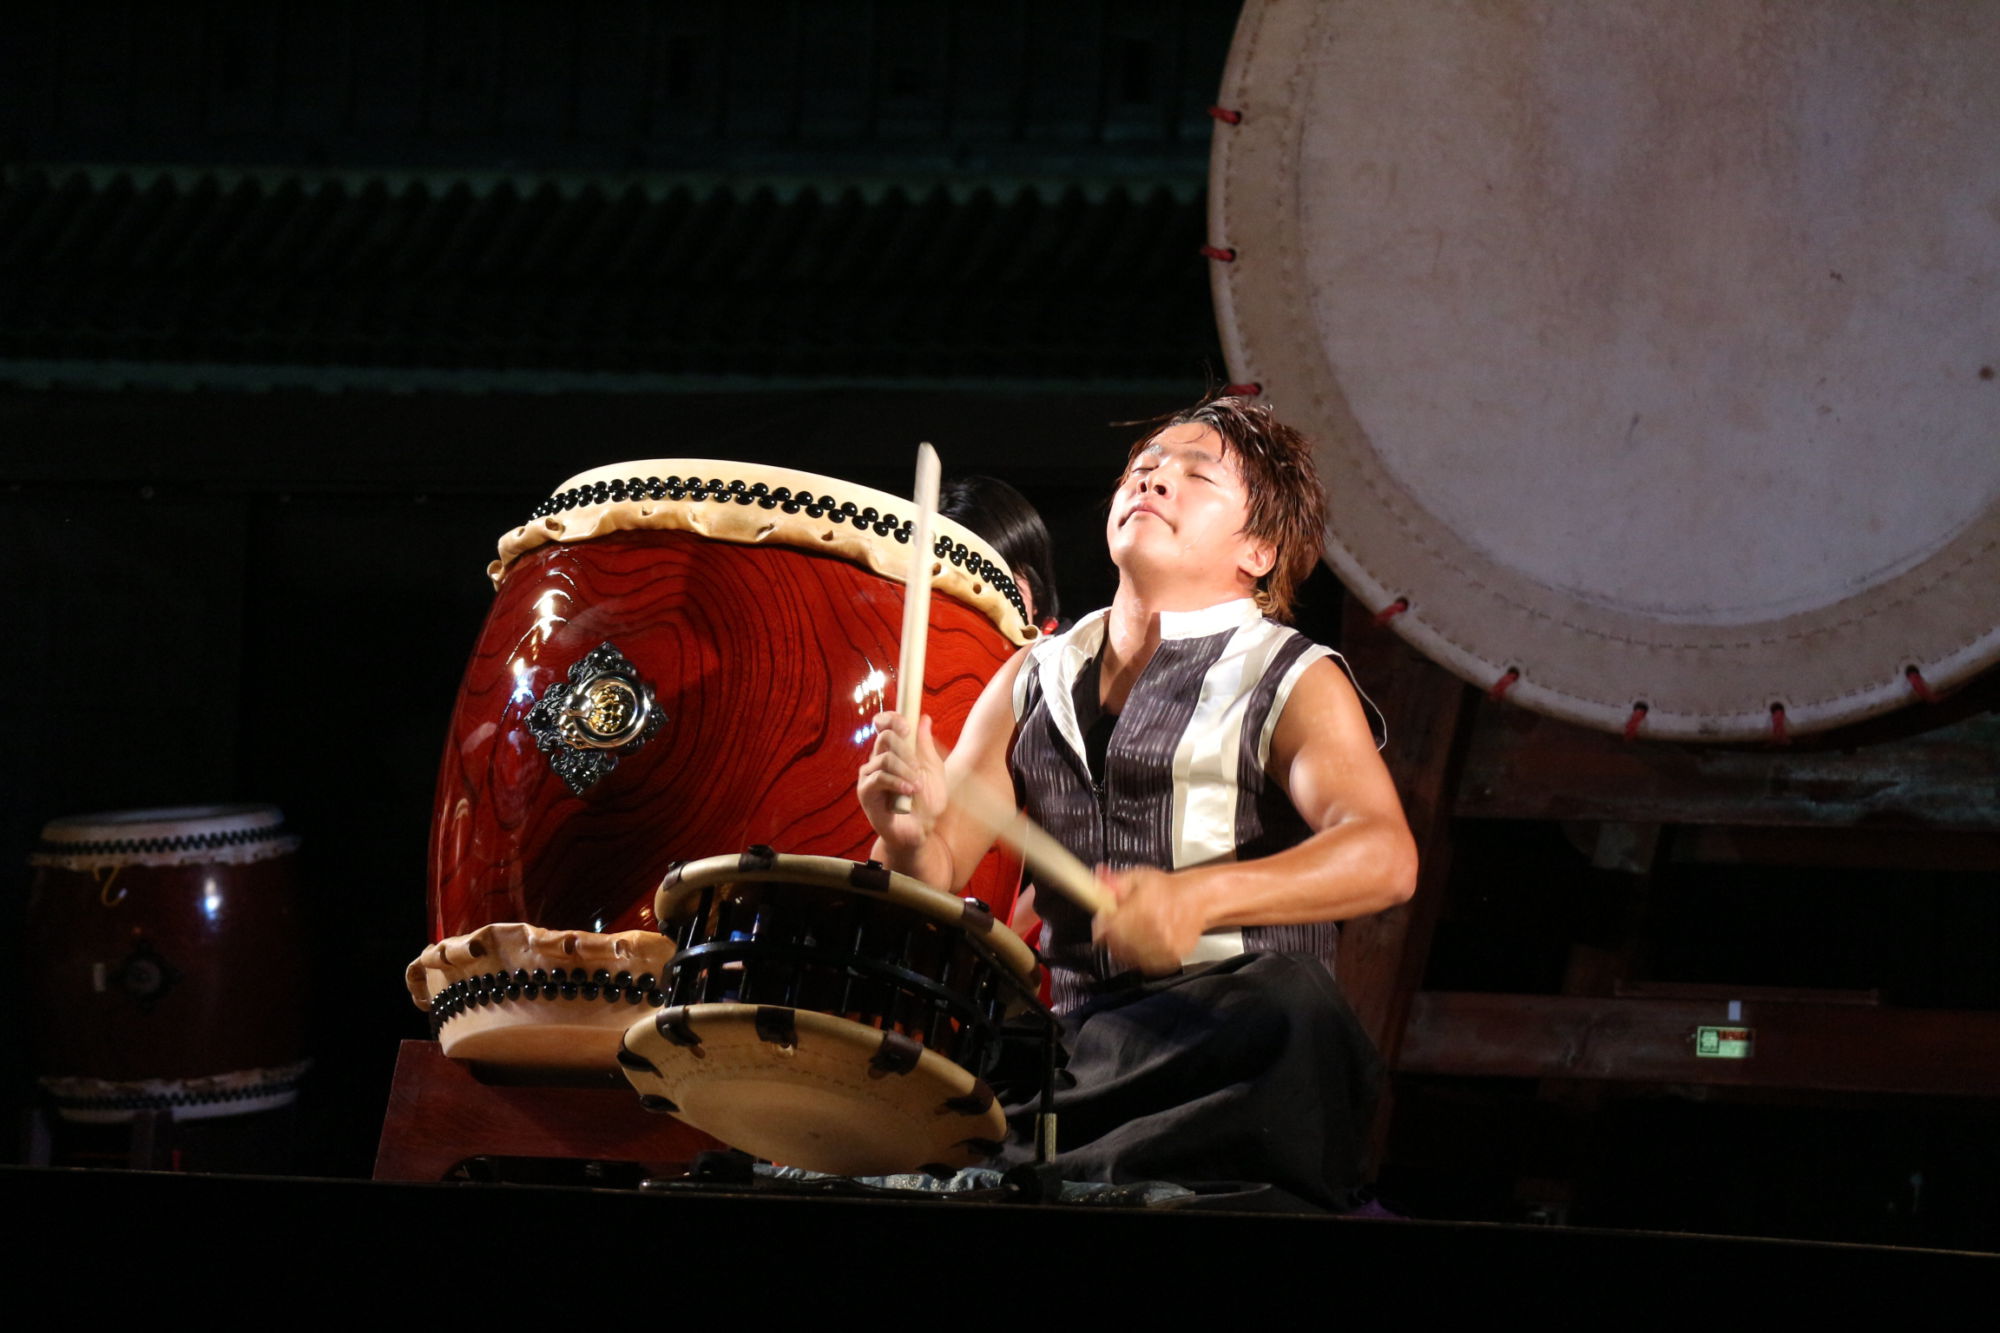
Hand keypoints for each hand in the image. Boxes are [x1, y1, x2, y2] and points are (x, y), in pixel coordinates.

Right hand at [856, 711, 945, 854]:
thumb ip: (926, 746)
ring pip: (885, 758)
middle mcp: (877, 760)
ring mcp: (869, 775)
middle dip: (907, 751)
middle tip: (918, 769)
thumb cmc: (926, 803)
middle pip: (885, 737)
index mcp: (892, 752)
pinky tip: (908, 792)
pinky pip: (879, 777)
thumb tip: (924, 718)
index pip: (883, 724)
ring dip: (906, 771)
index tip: (906, 726)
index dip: (891, 718)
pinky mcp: (865, 792)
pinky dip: (897, 783)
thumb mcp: (933, 770)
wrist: (921, 832)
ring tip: (916, 787)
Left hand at [1091, 865, 1205, 976]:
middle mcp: (1154, 929)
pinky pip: (1145, 963)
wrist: (1197, 900)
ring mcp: (1163, 946)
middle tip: (1120, 923)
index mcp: (1143, 908)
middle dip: (1113, 934)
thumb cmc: (1169, 889)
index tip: (1104, 920)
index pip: (1108, 928)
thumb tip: (1099, 879)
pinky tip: (1147, 940)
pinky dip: (1141, 955)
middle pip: (1116, 944)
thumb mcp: (1138, 878)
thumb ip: (1114, 882)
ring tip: (1136, 931)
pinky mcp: (1170, 958)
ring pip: (1129, 955)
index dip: (1102, 925)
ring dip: (1126, 946)